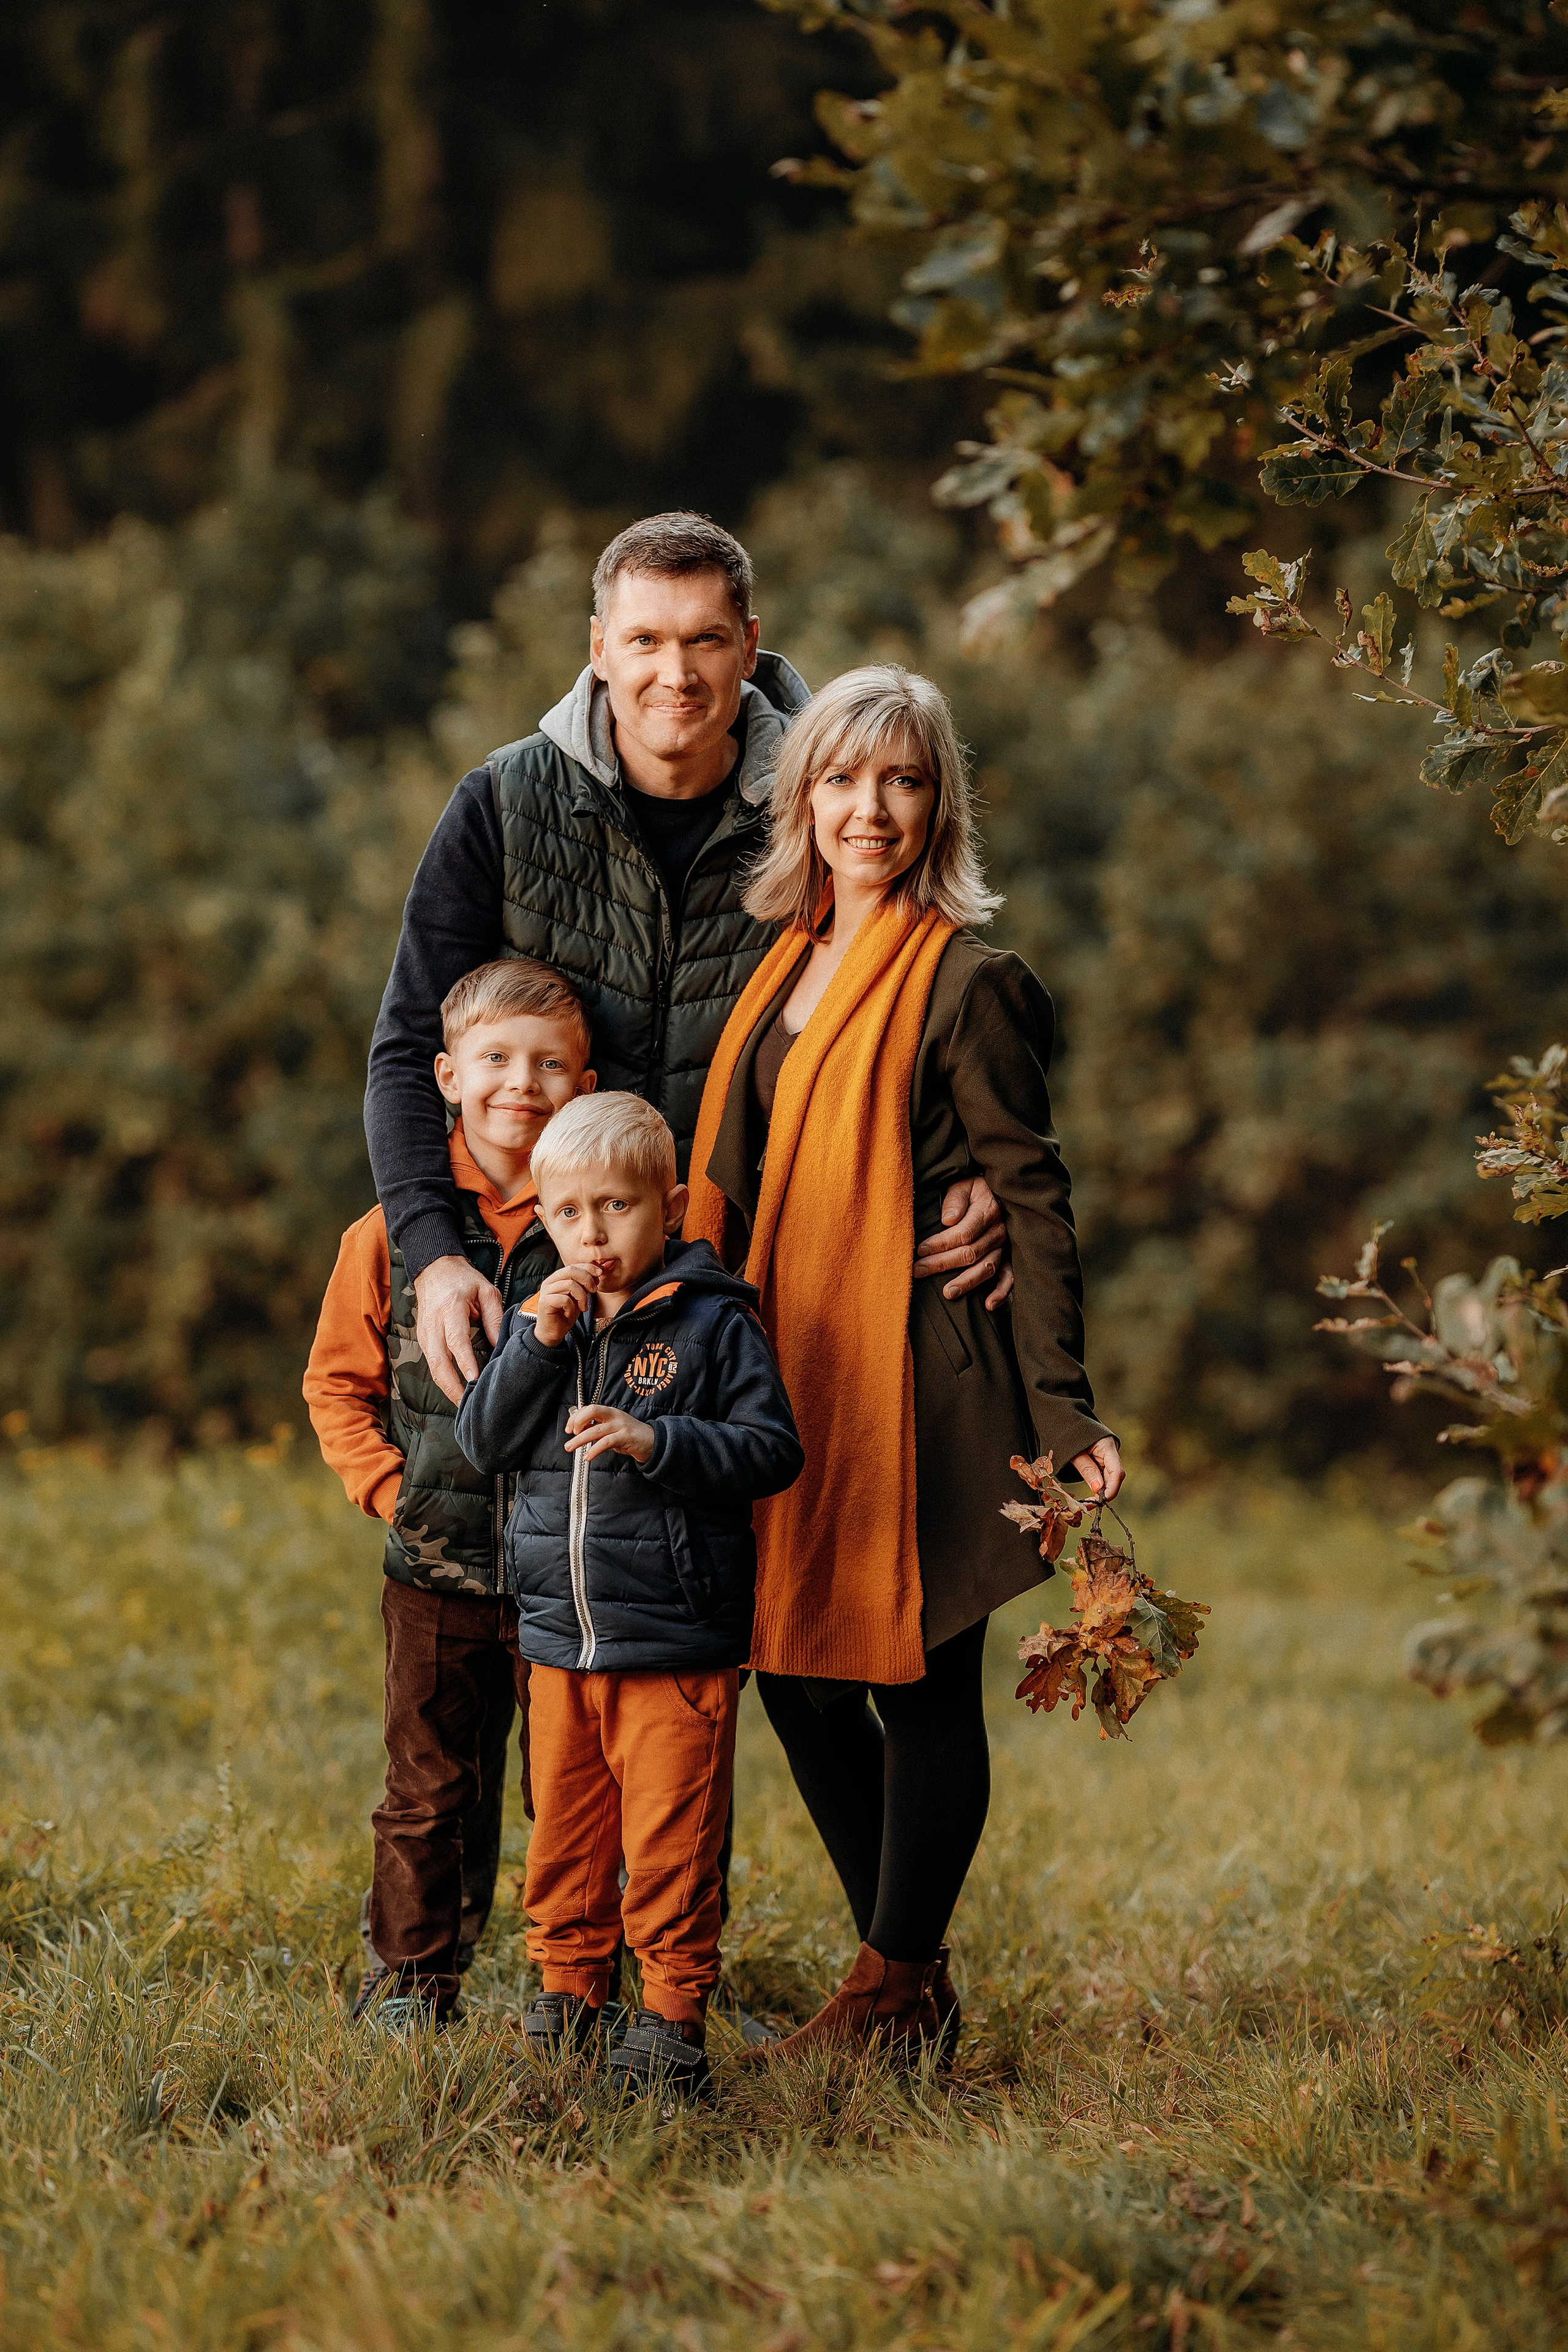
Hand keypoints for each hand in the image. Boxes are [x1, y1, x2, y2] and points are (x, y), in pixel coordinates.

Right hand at [413, 1254, 502, 1405]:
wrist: (434, 1269)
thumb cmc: (463, 1279)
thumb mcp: (486, 1291)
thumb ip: (495, 1318)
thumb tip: (501, 1346)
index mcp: (451, 1307)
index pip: (456, 1340)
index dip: (464, 1362)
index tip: (475, 1380)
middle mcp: (434, 1322)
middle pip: (438, 1360)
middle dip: (451, 1385)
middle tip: (466, 1403)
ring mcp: (425, 1332)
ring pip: (432, 1365)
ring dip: (446, 1386)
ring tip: (462, 1403)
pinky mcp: (422, 1338)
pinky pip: (431, 1362)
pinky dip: (441, 1378)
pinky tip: (454, 1389)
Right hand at [533, 1265, 598, 1348]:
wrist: (553, 1332)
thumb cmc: (565, 1313)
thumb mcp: (579, 1297)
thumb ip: (585, 1285)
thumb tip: (597, 1273)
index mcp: (557, 1278)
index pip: (574, 1266)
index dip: (588, 1267)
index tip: (600, 1273)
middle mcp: (550, 1282)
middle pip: (571, 1270)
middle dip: (587, 1279)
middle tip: (593, 1291)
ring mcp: (546, 1291)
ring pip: (570, 1284)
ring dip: (582, 1297)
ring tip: (582, 1307)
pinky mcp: (545, 1302)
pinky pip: (564, 1299)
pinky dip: (571, 1307)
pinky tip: (569, 1313)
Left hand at [564, 1404, 654, 1464]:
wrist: (653, 1442)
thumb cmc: (630, 1436)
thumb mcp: (612, 1430)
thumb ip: (597, 1429)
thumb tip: (578, 1431)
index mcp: (610, 1412)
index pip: (589, 1408)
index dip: (576, 1417)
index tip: (569, 1429)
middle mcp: (614, 1415)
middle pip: (591, 1411)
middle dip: (577, 1422)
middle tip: (570, 1435)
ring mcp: (620, 1425)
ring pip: (595, 1430)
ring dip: (580, 1440)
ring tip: (570, 1447)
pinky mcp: (626, 1437)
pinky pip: (606, 1442)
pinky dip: (594, 1450)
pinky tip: (588, 1457)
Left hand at [913, 1175, 1011, 1309]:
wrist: (1001, 1189)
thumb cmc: (976, 1187)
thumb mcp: (964, 1184)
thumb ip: (955, 1199)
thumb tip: (948, 1219)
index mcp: (987, 1211)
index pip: (962, 1234)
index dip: (940, 1244)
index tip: (920, 1250)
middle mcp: (999, 1231)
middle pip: (970, 1253)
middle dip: (942, 1264)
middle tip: (918, 1271)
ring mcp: (1006, 1246)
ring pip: (986, 1267)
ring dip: (967, 1282)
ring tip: (947, 1293)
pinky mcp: (1010, 1257)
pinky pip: (1009, 1277)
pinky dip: (1001, 1292)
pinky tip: (988, 1305)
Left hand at [1072, 1437, 1124, 1503]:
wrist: (1063, 1421)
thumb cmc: (1067, 1433)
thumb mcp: (1073, 1452)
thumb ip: (1087, 1469)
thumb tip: (1097, 1489)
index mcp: (1107, 1446)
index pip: (1117, 1472)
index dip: (1111, 1490)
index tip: (1099, 1501)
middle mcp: (1110, 1453)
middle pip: (1114, 1478)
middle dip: (1104, 1493)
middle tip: (1088, 1506)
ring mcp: (1107, 1457)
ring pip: (1109, 1479)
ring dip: (1100, 1492)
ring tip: (1086, 1502)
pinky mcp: (1101, 1461)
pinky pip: (1103, 1476)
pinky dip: (1097, 1486)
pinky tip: (1089, 1496)